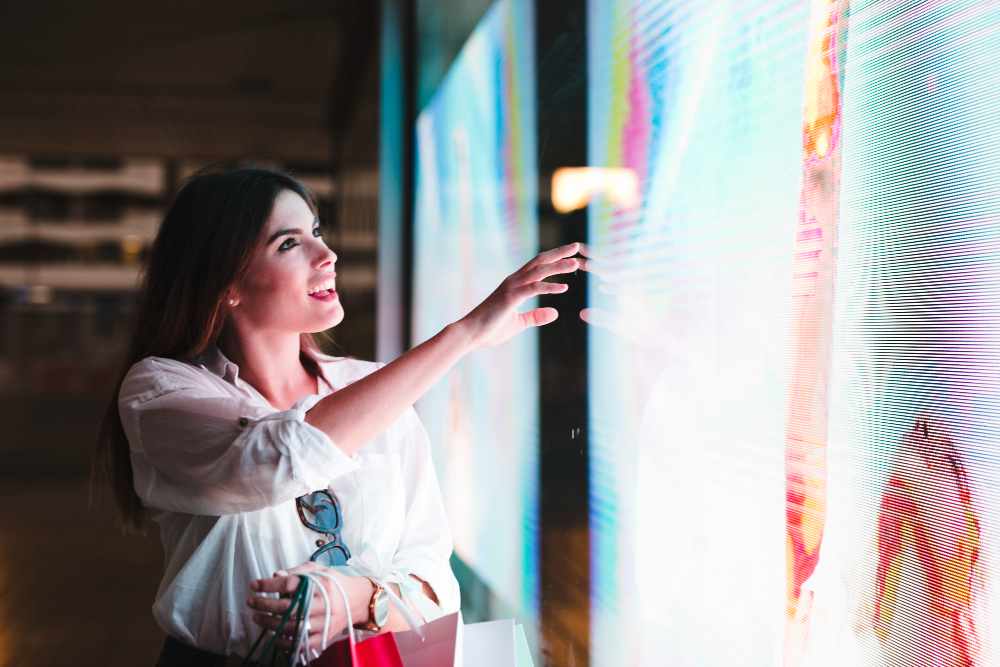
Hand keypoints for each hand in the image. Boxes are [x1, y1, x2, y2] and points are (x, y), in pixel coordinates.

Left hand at [247, 562, 370, 653]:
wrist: (358, 600)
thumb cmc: (334, 583)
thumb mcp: (319, 569)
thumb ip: (297, 571)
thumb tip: (275, 575)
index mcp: (321, 583)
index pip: (290, 583)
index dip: (269, 585)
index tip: (254, 585)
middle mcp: (324, 603)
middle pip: (289, 607)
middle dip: (265, 605)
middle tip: (252, 603)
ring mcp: (324, 621)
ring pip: (292, 627)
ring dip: (271, 624)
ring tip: (258, 618)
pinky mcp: (324, 636)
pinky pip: (302, 644)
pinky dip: (285, 642)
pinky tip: (274, 636)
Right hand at [457, 241, 588, 348]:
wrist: (470, 333)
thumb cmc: (490, 329)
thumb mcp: (519, 323)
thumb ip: (536, 317)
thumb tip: (555, 313)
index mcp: (515, 284)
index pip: (537, 265)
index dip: (554, 257)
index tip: (571, 253)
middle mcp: (514, 281)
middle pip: (540, 261)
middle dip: (559, 253)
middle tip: (577, 246)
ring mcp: (512, 287)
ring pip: (539, 271)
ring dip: (559, 266)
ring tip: (576, 263)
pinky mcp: (511, 298)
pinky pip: (534, 289)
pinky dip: (550, 287)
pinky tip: (565, 288)